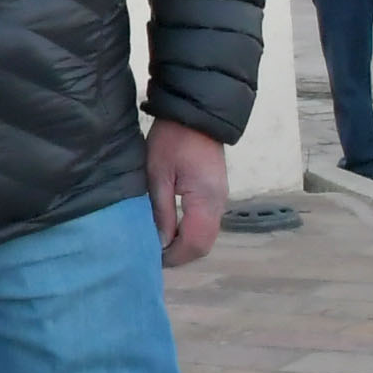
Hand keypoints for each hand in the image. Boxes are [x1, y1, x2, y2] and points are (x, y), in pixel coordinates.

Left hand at [148, 121, 227, 265]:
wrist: (196, 113)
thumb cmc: (173, 140)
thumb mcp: (158, 174)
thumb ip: (161, 211)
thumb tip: (161, 242)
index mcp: (205, 200)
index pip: (194, 243)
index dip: (174, 257)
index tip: (151, 259)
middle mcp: (219, 204)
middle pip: (203, 244)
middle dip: (179, 254)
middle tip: (152, 254)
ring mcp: (221, 198)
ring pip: (206, 235)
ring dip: (185, 244)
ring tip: (159, 243)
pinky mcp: (217, 192)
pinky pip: (206, 222)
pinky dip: (190, 232)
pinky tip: (171, 228)